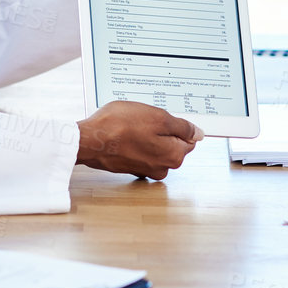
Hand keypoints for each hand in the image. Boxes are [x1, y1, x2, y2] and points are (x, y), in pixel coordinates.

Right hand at [75, 100, 202, 179]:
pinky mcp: (130, 167)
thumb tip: (198, 133)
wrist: (89, 141)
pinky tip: (123, 134)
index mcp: (174, 155)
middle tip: (144, 118)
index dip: (175, 124)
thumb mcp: (158, 117)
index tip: (162, 118)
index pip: (188, 138)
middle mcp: (162, 167)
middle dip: (161, 130)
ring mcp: (145, 169)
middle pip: (171, 143)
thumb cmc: (120, 127)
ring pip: (154, 146)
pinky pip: (140, 151)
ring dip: (146, 136)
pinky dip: (134, 142)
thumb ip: (182, 127)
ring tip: (131, 125)